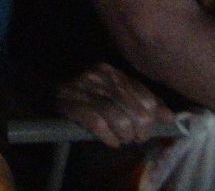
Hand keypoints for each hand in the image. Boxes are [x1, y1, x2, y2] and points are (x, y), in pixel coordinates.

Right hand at [56, 62, 173, 148]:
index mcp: (113, 72)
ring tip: (122, 140)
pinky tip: (111, 142)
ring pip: (118, 118)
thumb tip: (170, 117)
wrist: (43, 92)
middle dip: (139, 131)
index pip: (145, 97)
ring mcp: (84, 88)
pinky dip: (108, 137)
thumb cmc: (87, 96)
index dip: (152, 119)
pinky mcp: (69, 102)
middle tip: (134, 138)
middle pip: (135, 110)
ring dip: (124, 136)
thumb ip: (142, 101)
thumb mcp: (115, 93)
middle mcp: (99, 76)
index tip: (147, 130)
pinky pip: (97, 123)